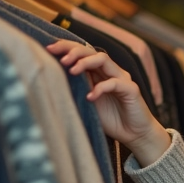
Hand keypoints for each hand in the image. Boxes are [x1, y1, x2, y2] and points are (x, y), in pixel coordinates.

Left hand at [47, 40, 170, 165]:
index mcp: (98, 72)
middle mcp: (110, 71)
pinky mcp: (131, 89)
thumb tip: (52, 79)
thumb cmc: (111, 119)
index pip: (82, 52)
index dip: (66, 48)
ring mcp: (122, 78)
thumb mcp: (87, 102)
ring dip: (85, 62)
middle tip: (59, 58)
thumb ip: (76, 89)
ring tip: (72, 71)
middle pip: (91, 50)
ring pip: (103, 59)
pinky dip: (100, 88)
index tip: (48, 49)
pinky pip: (115, 83)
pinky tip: (90, 97)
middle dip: (73, 51)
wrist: (135, 134)